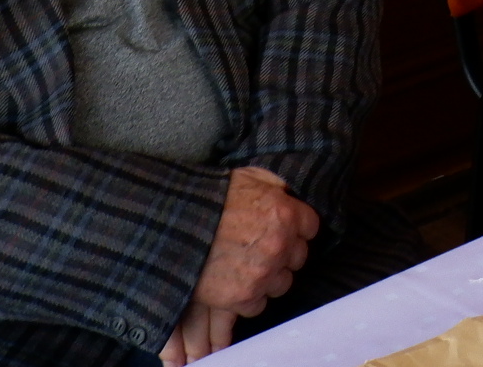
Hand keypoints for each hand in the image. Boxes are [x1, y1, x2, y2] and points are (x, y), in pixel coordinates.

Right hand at [164, 166, 317, 360]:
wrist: (171, 228)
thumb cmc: (208, 200)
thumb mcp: (247, 178)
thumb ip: (274, 187)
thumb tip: (287, 193)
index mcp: (284, 213)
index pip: (311, 227)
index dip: (296, 229)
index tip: (284, 231)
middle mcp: (279, 245)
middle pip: (298, 258)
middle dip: (283, 254)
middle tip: (260, 249)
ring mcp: (262, 273)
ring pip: (281, 284)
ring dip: (267, 277)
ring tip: (244, 267)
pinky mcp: (242, 297)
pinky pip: (258, 304)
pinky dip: (248, 297)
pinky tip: (233, 282)